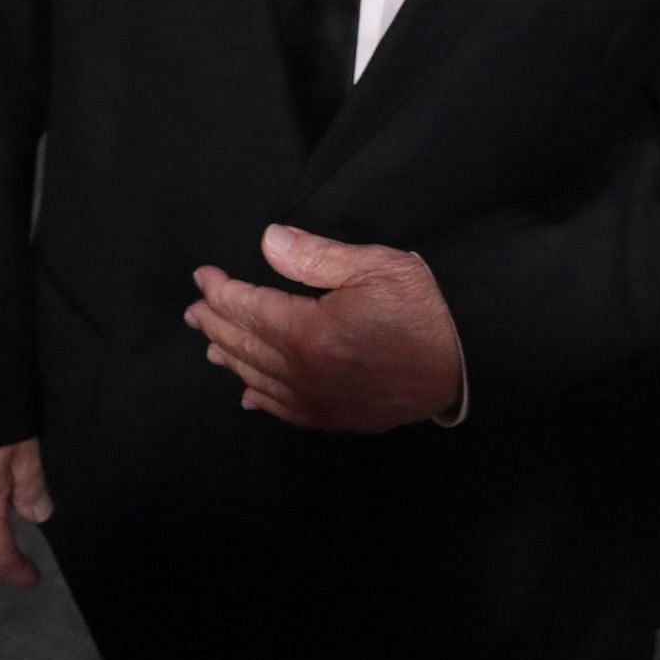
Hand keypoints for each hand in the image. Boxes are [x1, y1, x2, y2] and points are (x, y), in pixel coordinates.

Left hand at [184, 223, 464, 431]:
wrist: (464, 363)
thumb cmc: (422, 308)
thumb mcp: (374, 266)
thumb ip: (315, 256)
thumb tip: (269, 241)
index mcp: (309, 334)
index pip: (249, 310)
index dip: (221, 291)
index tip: (203, 276)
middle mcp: (303, 374)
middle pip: (245, 346)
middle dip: (216, 324)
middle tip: (195, 308)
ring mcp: (317, 402)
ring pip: (257, 379)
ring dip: (231, 357)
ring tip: (211, 344)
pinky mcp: (334, 418)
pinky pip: (284, 410)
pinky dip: (260, 397)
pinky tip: (248, 392)